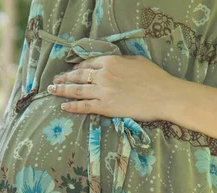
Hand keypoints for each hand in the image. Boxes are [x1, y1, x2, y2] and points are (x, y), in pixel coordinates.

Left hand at [48, 55, 175, 121]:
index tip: (71, 71)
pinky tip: (64, 106)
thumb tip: (112, 63)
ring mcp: (103, 92)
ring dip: (62, 90)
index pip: (88, 64)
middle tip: (55, 80)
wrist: (164, 96)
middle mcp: (103, 75)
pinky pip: (84, 106)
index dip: (78, 67)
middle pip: (78, 76)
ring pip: (77, 90)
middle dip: (64, 78)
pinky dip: (73, 106)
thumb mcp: (137, 61)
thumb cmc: (155, 78)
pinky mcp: (106, 107)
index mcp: (111, 61)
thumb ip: (121, 61)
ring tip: (52, 90)